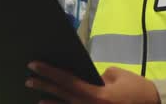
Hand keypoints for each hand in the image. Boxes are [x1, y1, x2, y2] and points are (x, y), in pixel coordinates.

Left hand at [26, 62, 159, 103]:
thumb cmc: (137, 88)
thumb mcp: (116, 75)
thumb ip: (96, 77)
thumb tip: (84, 79)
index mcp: (98, 96)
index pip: (67, 81)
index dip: (49, 72)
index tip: (34, 64)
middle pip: (63, 96)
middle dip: (45, 86)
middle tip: (28, 79)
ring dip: (52, 102)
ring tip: (38, 97)